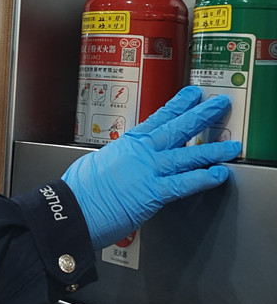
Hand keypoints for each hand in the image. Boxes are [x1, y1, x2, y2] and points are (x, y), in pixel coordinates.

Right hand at [63, 86, 240, 248]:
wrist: (72, 208)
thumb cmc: (79, 190)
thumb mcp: (98, 162)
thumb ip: (118, 158)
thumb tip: (125, 159)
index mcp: (126, 143)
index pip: (158, 118)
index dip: (178, 105)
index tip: (192, 95)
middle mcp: (140, 152)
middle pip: (177, 129)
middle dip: (201, 115)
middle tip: (219, 105)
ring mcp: (147, 171)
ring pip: (187, 155)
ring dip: (213, 150)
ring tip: (232, 145)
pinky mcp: (152, 192)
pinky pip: (184, 184)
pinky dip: (204, 178)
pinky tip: (219, 174)